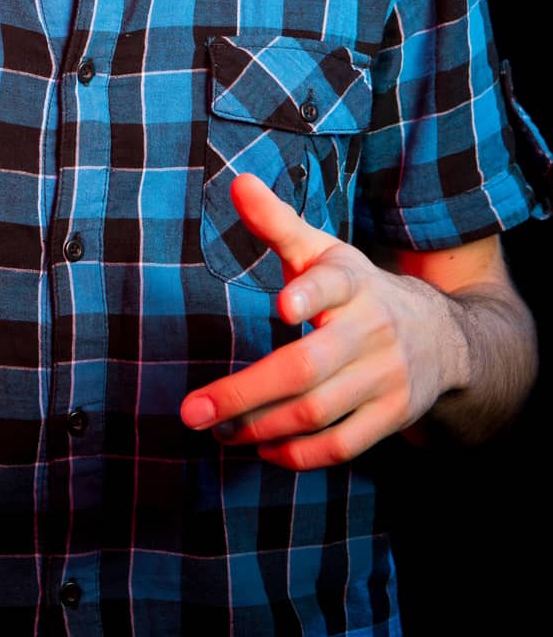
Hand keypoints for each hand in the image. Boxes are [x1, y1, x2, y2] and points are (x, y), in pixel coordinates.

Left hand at [179, 173, 467, 469]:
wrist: (443, 337)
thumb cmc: (360, 290)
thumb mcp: (324, 251)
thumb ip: (277, 222)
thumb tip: (237, 182)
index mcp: (352, 283)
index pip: (333, 284)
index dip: (310, 295)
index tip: (282, 306)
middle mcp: (371, 330)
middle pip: (306, 367)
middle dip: (245, 392)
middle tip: (192, 411)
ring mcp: (385, 377)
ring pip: (318, 411)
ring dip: (261, 426)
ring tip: (217, 429)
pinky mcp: (392, 416)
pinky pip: (343, 445)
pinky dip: (300, 454)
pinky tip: (262, 448)